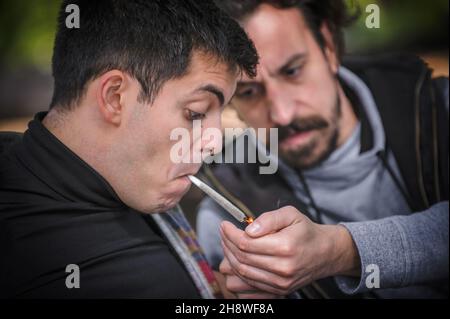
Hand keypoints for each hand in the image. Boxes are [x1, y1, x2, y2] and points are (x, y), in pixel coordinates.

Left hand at [219, 206, 360, 295]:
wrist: (325, 253)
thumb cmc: (306, 232)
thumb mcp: (291, 215)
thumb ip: (268, 219)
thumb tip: (249, 229)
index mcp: (285, 247)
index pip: (245, 243)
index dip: (230, 233)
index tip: (224, 225)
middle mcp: (283, 268)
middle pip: (241, 258)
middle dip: (227, 244)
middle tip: (224, 233)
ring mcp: (280, 283)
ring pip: (242, 274)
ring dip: (229, 259)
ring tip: (228, 245)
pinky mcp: (279, 291)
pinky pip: (248, 287)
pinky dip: (237, 275)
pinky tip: (235, 261)